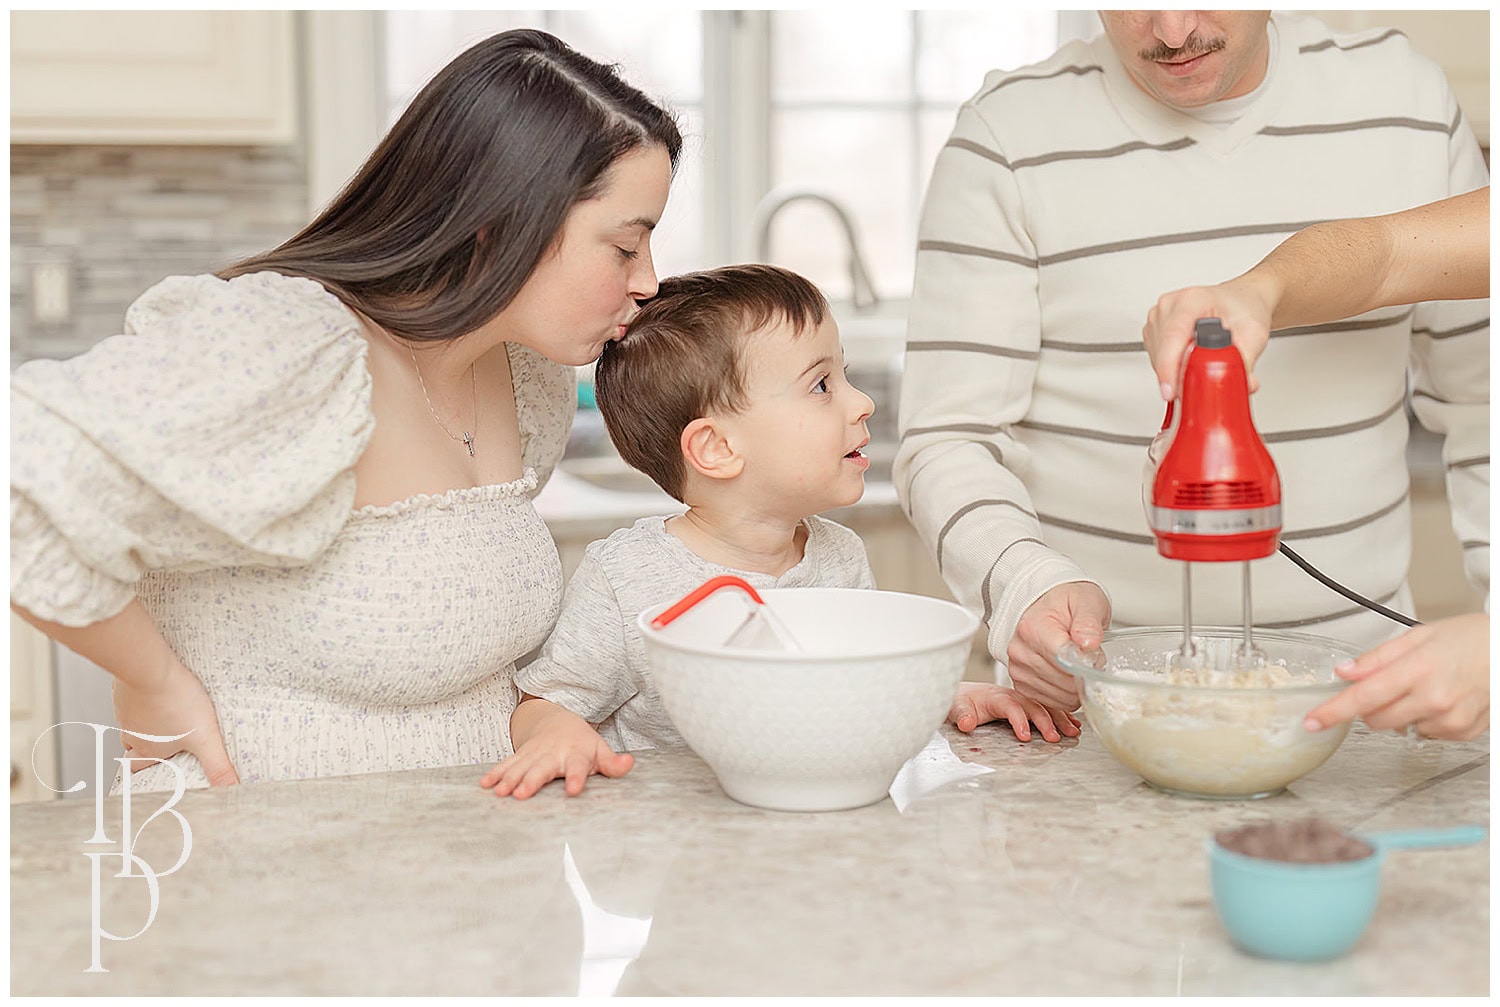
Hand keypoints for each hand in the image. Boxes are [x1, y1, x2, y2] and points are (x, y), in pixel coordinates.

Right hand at [113, 658, 238, 785]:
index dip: (142, 771)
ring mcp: (126, 711)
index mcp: (149, 748)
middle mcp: (133, 733)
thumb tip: (229, 787)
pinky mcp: (126, 690)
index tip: (146, 772)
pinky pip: (131, 698)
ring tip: (164, 715)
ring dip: (145, 722)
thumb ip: (218, 765)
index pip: (137, 768)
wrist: (151, 670)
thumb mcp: (205, 738)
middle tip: (158, 743)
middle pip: (131, 746)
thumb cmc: (175, 701)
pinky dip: (143, 698)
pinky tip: (157, 690)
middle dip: (143, 747)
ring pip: (132, 723)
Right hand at [482, 699, 633, 797]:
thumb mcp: (600, 750)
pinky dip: (496, 773)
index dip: (576, 777)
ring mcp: (535, 754)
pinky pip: (507, 764)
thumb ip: (613, 763)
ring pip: (521, 766)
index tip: (574, 789)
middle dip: (531, 780)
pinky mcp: (521, 755)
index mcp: (575, 754)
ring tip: (500, 793)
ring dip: (509, 778)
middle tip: (521, 794)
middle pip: (542, 768)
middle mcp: (553, 754)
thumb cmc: (583, 743)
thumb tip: (629, 763)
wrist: (558, 721)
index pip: (578, 766)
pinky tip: (485, 785)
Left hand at [948, 682, 1081, 741]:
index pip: (1010, 706)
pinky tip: (1074, 724)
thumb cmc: (963, 702)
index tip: (1025, 736)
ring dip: (1059, 718)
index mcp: (995, 697)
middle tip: (1055, 738)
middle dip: (1045, 721)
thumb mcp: (956, 708)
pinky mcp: (1028, 703)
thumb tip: (967, 723)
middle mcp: (1012, 695)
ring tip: (1072, 732)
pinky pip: (1047, 707)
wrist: (965, 694)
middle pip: (1032, 705)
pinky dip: (1062, 715)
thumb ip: (962, 715)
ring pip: (1044, 706)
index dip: (1018, 720)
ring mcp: (1022, 698)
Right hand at [1007, 581, 1110, 711]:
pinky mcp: (1021, 684)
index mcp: (1033, 628)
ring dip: (1076, 688)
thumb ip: (1088, 622)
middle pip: (1063, 682)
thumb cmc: (1067, 603)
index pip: (1064, 662)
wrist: (1049, 605)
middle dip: (1084, 676)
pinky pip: (1051, 702)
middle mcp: (1020, 651)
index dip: (1087, 664)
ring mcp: (1018, 669)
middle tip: (1088, 658)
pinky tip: (1068, 678)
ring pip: (1060, 697)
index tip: (1095, 654)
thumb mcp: (1086, 602)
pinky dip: (1066, 695)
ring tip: (1076, 665)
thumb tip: (1088, 644)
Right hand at [1142, 277, 1276, 399]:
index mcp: (1192, 301)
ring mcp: (1159, 316)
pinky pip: (1155, 356)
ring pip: (1156, 357)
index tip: (1171, 391)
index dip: (1169, 368)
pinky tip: (1189, 358)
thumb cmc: (1244, 308)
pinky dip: (1171, 366)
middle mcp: (1170, 305)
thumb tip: (1242, 385)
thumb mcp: (1254, 335)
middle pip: (1162, 351)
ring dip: (1175, 370)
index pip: (1172, 337)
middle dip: (1179, 375)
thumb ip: (1245, 362)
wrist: (1241, 300)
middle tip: (1205, 379)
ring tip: (1201, 362)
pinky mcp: (1154, 328)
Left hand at [1304, 613, 1488, 740]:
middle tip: (1390, 685)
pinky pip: (1427, 733)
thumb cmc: (1471, 638)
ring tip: (1426, 687)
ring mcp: (1451, 720)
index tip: (1312, 721)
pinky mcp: (1464, 733)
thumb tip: (1345, 671)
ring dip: (1401, 713)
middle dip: (1371, 707)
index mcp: (1419, 670)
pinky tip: (1443, 700)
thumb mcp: (1419, 636)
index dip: (1334, 711)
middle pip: (1376, 719)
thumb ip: (1378, 658)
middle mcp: (1435, 699)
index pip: (1364, 697)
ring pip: (1400, 728)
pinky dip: (1426, 719)